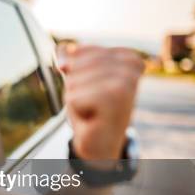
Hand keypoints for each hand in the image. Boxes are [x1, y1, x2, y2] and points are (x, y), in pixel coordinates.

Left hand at [58, 44, 144, 159]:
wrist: (101, 144)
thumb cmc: (91, 109)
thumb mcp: (78, 78)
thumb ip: (69, 58)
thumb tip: (63, 56)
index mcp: (127, 57)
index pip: (79, 50)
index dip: (74, 72)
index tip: (91, 89)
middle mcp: (131, 67)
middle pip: (75, 64)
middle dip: (74, 86)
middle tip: (90, 102)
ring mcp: (126, 82)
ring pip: (73, 81)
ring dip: (75, 99)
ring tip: (92, 110)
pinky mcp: (116, 98)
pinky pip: (73, 98)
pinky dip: (76, 111)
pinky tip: (92, 119)